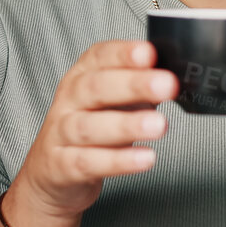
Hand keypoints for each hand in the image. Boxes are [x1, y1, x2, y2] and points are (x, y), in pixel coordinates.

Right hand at [5, 41, 172, 226]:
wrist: (52, 173)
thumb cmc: (89, 129)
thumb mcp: (112, 101)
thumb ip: (139, 87)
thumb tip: (173, 77)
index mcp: (81, 76)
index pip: (99, 57)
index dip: (124, 54)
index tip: (150, 53)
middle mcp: (68, 101)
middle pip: (96, 88)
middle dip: (133, 84)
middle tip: (166, 85)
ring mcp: (61, 134)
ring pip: (89, 126)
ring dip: (127, 125)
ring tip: (159, 125)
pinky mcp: (62, 166)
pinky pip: (88, 162)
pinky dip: (118, 161)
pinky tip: (144, 158)